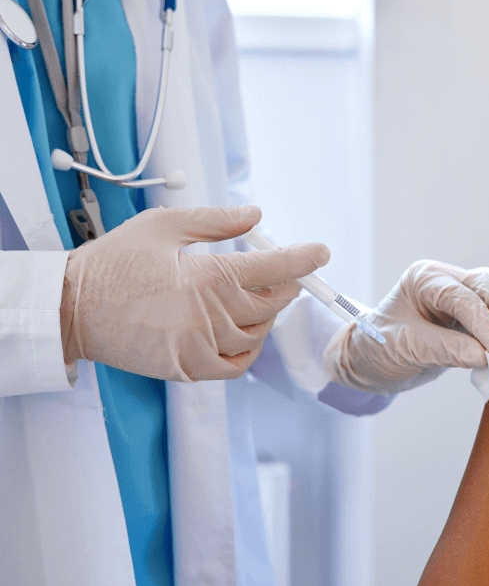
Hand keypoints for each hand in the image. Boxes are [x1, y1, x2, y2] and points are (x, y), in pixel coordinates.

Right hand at [61, 205, 328, 381]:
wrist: (70, 309)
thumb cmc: (114, 263)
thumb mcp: (163, 226)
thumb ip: (215, 221)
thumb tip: (256, 216)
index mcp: (208, 277)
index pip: (273, 268)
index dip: (302, 259)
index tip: (321, 253)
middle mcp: (210, 316)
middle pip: (272, 302)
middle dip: (286, 284)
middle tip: (286, 272)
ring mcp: (200, 348)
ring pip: (258, 334)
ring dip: (267, 314)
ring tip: (259, 296)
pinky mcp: (188, 369)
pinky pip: (237, 365)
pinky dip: (250, 349)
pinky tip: (245, 330)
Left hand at [323, 260, 488, 394]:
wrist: (370, 358)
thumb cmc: (380, 349)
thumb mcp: (406, 349)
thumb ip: (445, 349)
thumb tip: (485, 356)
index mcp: (424, 279)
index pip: (462, 298)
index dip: (486, 325)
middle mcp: (445, 277)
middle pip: (485, 286)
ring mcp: (460, 289)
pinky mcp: (473, 307)